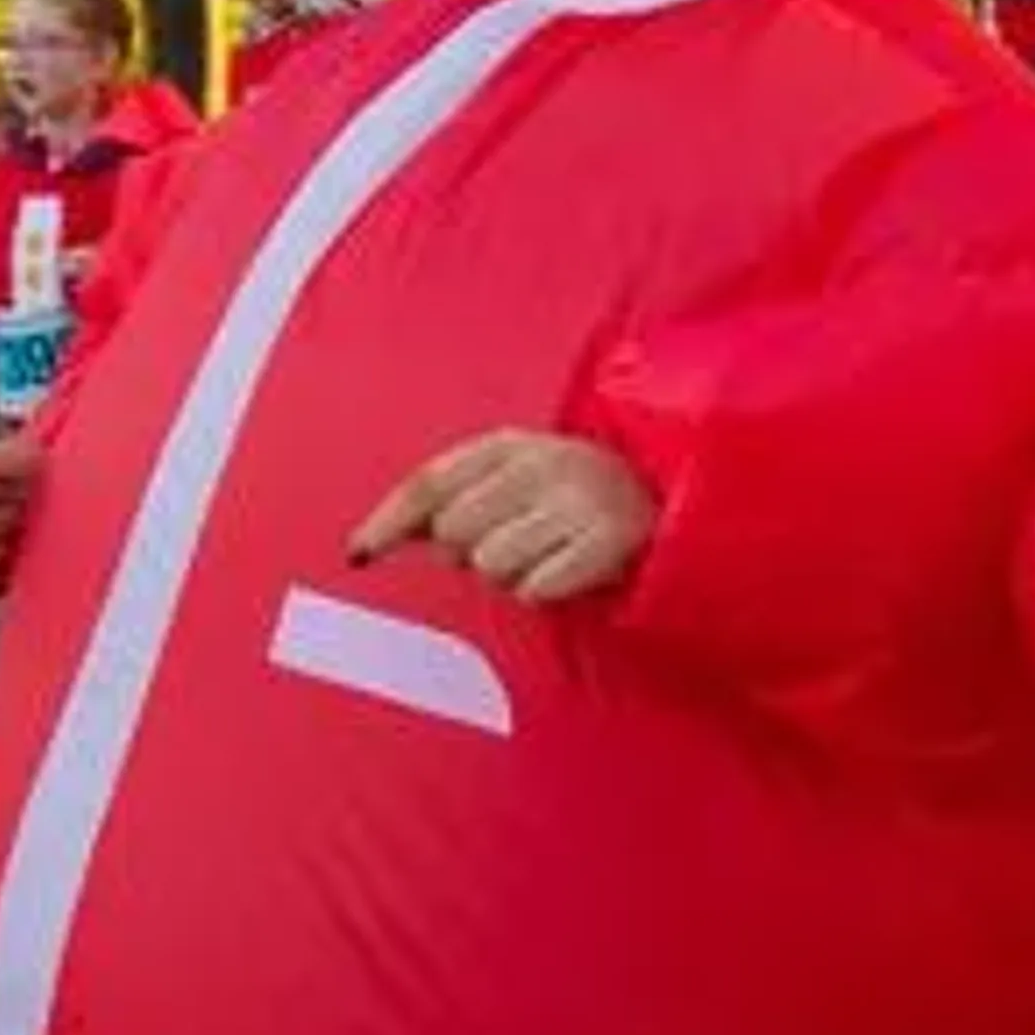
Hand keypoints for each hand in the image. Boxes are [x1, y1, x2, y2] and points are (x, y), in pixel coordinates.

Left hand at [349, 430, 656, 605]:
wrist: (675, 504)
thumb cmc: (573, 503)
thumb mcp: (511, 485)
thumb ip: (444, 504)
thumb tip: (365, 542)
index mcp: (512, 443)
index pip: (429, 482)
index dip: (388, 520)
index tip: (359, 554)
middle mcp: (545, 461)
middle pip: (454, 534)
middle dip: (471, 553)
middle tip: (515, 545)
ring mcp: (580, 497)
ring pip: (492, 566)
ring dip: (512, 575)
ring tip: (547, 556)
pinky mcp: (612, 537)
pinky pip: (537, 589)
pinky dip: (547, 590)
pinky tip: (570, 572)